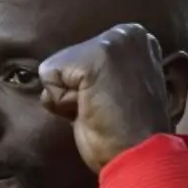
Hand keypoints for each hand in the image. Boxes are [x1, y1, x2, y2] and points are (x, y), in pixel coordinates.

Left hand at [39, 23, 180, 173]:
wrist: (140, 154)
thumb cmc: (127, 132)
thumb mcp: (118, 90)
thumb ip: (96, 74)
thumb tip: (58, 74)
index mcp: (136, 39)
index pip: (80, 57)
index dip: (87, 87)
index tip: (114, 103)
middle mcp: (127, 33)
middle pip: (66, 60)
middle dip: (76, 90)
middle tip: (104, 109)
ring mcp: (111, 42)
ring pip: (56, 69)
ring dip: (69, 98)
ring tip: (99, 110)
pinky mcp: (92, 57)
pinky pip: (47, 77)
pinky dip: (61, 102)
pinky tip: (89, 111)